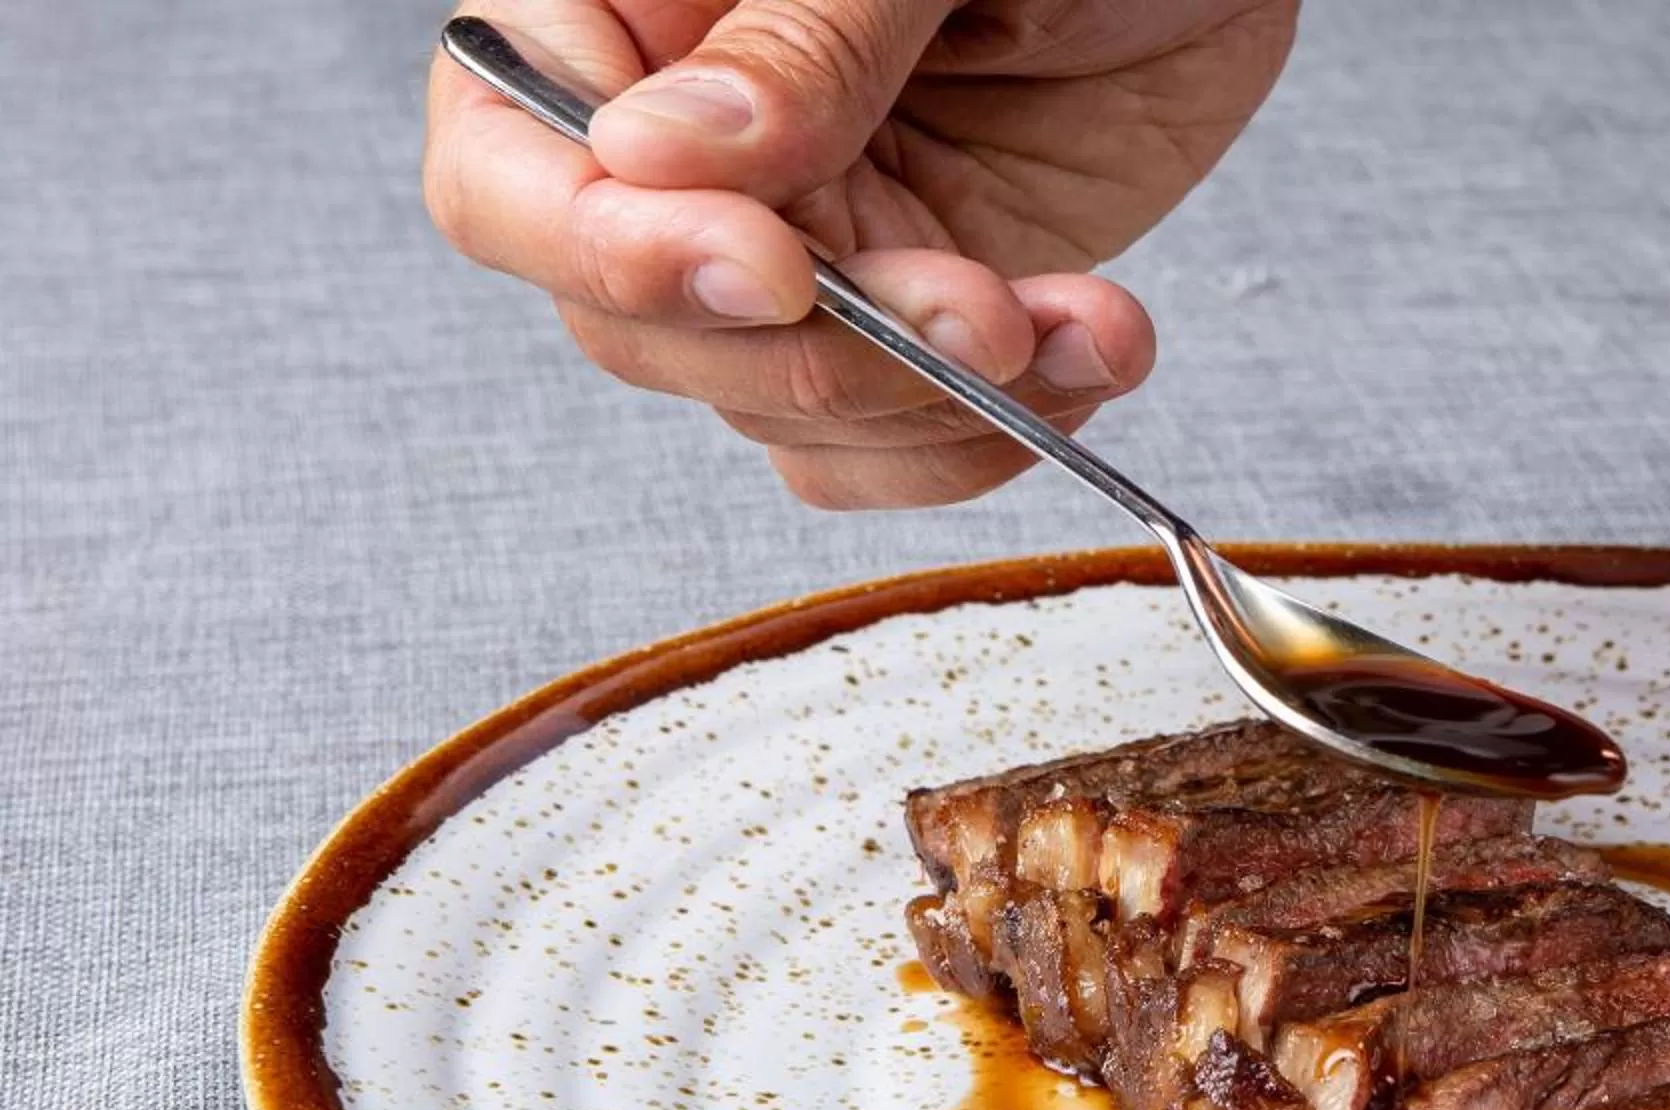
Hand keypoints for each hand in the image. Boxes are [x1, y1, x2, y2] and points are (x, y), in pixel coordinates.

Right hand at [423, 1, 1297, 507]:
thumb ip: (801, 39)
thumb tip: (654, 155)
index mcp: (628, 19)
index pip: (510, 175)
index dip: (616, 254)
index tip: (771, 272)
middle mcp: (689, 151)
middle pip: (646, 330)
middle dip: (826, 352)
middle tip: (976, 309)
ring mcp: (801, 240)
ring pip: (777, 407)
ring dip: (938, 402)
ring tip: (1076, 322)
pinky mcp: (912, 309)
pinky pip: (891, 444)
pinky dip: (995, 433)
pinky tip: (1096, 345)